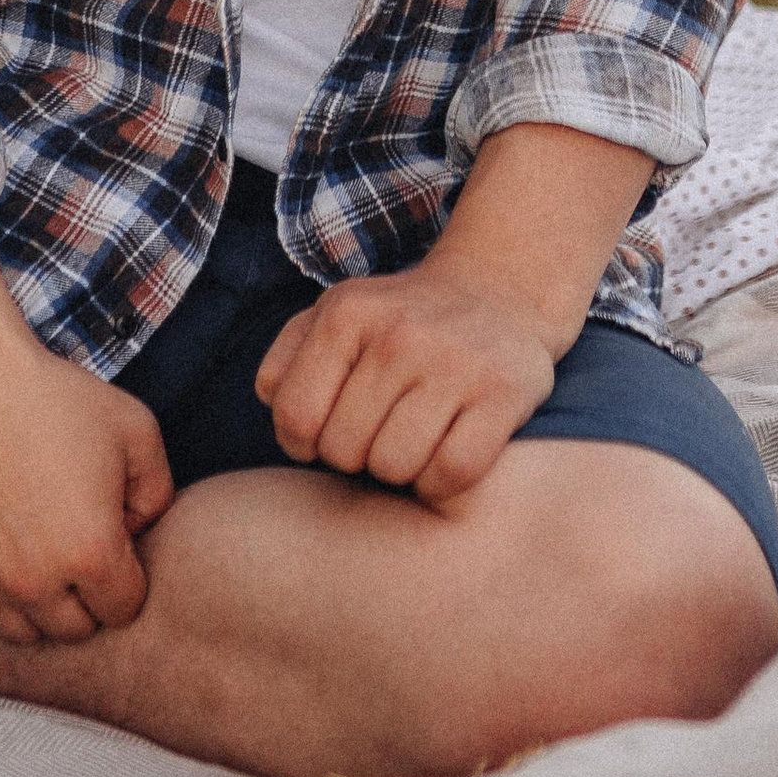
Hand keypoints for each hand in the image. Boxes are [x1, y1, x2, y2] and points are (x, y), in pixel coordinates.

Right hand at [0, 331, 172, 647]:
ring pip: (25, 634)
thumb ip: (158, 494)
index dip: (127, 573)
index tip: (113, 538)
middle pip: (76, 630)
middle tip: (76, 542)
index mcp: (90, 552)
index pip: (124, 609)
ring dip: (39, 606)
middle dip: (86, 594)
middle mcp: (34, 582)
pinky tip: (2, 556)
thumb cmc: (56, 400)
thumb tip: (139, 536)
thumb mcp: (137, 432)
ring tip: (40, 553)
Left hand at [256, 262, 557, 507]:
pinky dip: (443, 483)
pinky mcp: (503, 393)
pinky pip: (452, 474)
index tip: (330, 428)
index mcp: (347, 313)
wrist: (498, 293)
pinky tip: (445, 454)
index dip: (305, 442)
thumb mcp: (336, 315)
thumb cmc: (400, 321)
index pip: (295, 419)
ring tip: (413, 437)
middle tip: (381, 429)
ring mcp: (455, 362)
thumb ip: (287, 358)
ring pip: (396, 468)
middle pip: (345, 452)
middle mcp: (400, 334)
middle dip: (356, 455)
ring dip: (401, 471)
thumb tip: (275, 405)